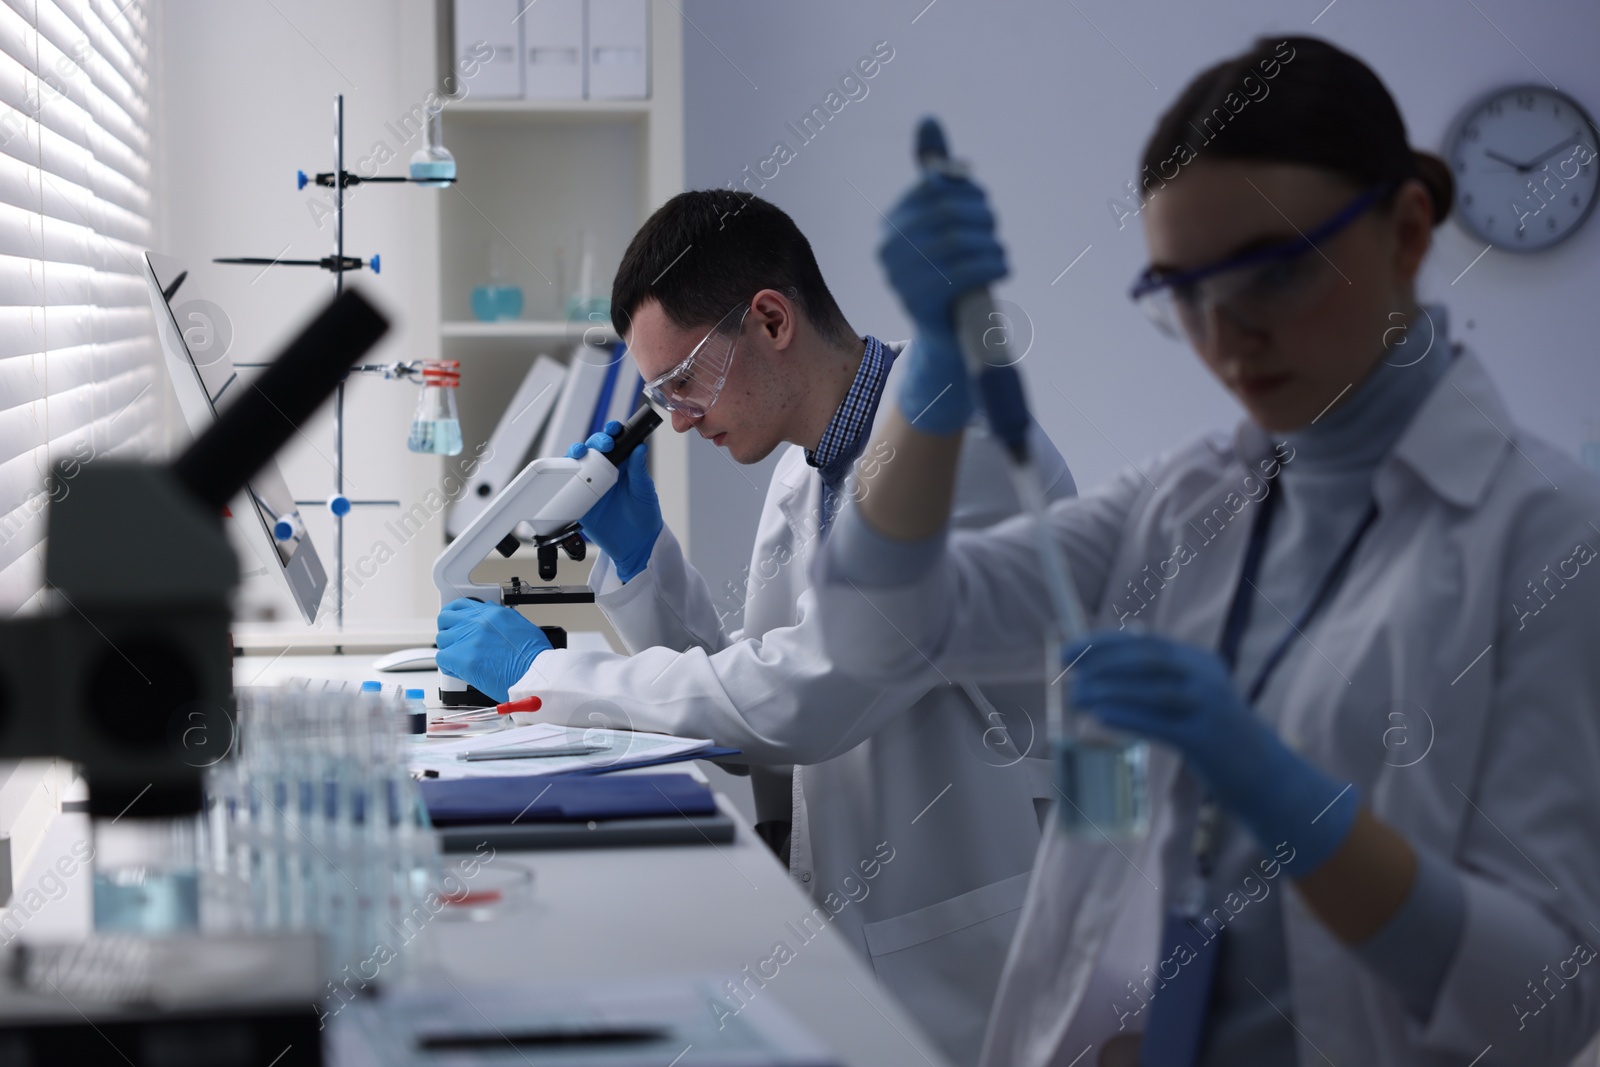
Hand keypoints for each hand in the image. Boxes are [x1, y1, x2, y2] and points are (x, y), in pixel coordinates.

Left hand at [436, 598, 551, 702]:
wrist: (536, 675)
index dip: (454, 614)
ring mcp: (469, 639)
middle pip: (446, 619)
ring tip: (461, 660)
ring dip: (450, 649)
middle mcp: (479, 622)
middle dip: (449, 630)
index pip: (461, 605)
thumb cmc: (534, 656)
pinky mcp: (464, 659)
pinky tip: (461, 670)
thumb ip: (501, 617)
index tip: (453, 621)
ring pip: (443, 640)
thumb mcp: (522, 625)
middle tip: (455, 642)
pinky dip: (449, 666)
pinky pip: (443, 659)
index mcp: (492, 613)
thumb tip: (489, 612)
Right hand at [567, 420, 662, 582]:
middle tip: (602, 445)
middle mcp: (604, 473)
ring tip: (579, 454)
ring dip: (575, 455)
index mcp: (622, 466)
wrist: (635, 545)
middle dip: (593, 442)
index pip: (615, 443)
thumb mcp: (644, 491)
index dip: (611, 432)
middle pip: (592, 449)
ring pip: (577, 464)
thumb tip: (640, 448)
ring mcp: (590, 486)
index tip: (613, 430)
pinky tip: (564, 474)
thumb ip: (639, 471)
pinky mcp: (579, 502)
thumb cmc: (644, 516)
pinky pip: (566, 488)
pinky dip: (561, 480)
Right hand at [878, 173, 1007, 435]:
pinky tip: (1000, 268)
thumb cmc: (951, 275)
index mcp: (891, 227)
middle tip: (994, 231)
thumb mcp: (942, 223)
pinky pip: (963, 270)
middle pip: (946, 212)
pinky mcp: (922, 304)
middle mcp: (888, 251)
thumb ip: (935, 174)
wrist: (949, 342)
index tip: (983, 207)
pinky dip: (991, 264)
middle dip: (980, 216)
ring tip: (1000, 254)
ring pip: (957, 240)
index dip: (966, 192)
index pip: (933, 189)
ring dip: (990, 243)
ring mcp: (901, 279)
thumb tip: (928, 120)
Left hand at [1064, 630, 1357, 876]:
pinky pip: (1162, 724)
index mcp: (1200, 662)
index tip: (1069, 648)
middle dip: (1102, 661)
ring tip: (1076, 695)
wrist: (1267, 777)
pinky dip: (1128, 717)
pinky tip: (1099, 717)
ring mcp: (1210, 707)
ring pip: (1153, 690)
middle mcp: (1207, 677)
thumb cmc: (1216, 739)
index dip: (1104, 642)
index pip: (1146, 642)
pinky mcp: (1208, 739)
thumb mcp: (1191, 701)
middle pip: (1148, 659)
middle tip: (1066, 668)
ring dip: (1109, 690)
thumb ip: (1156, 684)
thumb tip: (1099, 673)